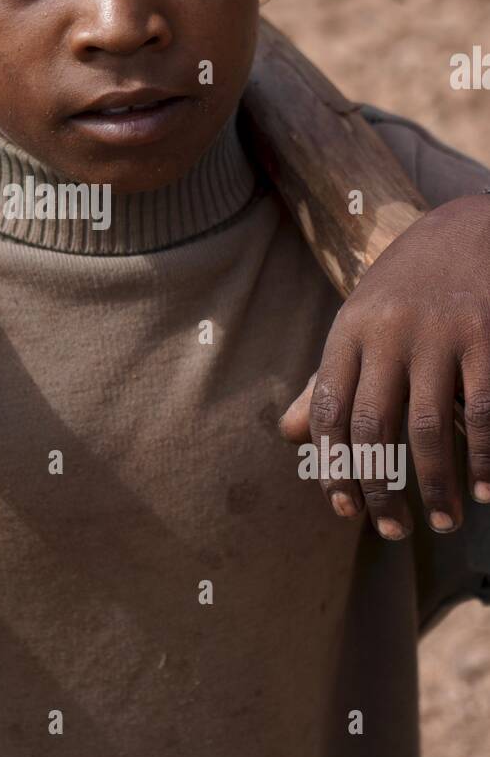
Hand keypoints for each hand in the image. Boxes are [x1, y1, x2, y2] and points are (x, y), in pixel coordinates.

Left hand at [278, 192, 489, 539]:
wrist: (468, 225)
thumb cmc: (407, 288)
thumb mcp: (359, 323)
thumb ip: (327, 379)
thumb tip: (286, 435)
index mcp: (349, 331)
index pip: (327, 411)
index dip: (332, 467)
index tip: (343, 509)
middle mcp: (388, 332)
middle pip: (371, 427)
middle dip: (379, 488)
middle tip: (393, 531)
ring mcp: (440, 333)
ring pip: (427, 428)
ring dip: (434, 484)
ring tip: (441, 522)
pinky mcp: (486, 335)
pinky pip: (483, 411)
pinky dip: (484, 459)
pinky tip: (484, 491)